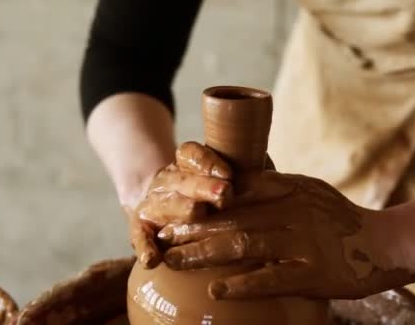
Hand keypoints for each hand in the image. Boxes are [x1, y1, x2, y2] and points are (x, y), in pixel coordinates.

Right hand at [127, 142, 233, 267]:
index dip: (208, 162)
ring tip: (196, 213)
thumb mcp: (223, 178)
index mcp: (186, 165)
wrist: (162, 203)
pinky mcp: (141, 229)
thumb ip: (244, 174)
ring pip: (164, 203)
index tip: (229, 173)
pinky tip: (152, 260)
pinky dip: (145, 248)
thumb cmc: (207, 193)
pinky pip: (139, 237)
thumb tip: (274, 176)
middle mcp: (168, 181)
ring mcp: (152, 203)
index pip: (192, 154)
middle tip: (224, 194)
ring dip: (180, 208)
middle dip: (203, 186)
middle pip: (183, 179)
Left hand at [158, 170, 414, 299]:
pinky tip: (216, 290)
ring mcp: (302, 242)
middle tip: (163, 238)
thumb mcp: (309, 190)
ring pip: (243, 245)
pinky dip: (242, 285)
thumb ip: (274, 187)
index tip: (176, 210)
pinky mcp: (313, 273)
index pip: (236, 191)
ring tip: (175, 261)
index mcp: (289, 189)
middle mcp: (292, 211)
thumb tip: (235, 187)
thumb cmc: (341, 218)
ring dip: (205, 254)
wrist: (386, 241)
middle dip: (193, 229)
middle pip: (232, 219)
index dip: (202, 202)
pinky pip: (271, 279)